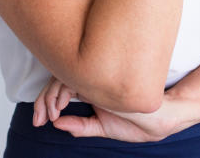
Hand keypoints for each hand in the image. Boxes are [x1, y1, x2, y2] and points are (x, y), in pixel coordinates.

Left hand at [33, 75, 186, 142]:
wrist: (161, 116)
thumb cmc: (137, 122)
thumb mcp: (104, 128)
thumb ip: (81, 126)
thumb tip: (58, 125)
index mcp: (90, 88)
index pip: (59, 88)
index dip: (44, 102)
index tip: (39, 121)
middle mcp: (91, 77)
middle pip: (56, 79)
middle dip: (42, 100)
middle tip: (38, 120)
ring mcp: (97, 72)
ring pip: (62, 74)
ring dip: (50, 95)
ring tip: (52, 114)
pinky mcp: (103, 72)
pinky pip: (75, 74)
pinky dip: (63, 90)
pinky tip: (62, 106)